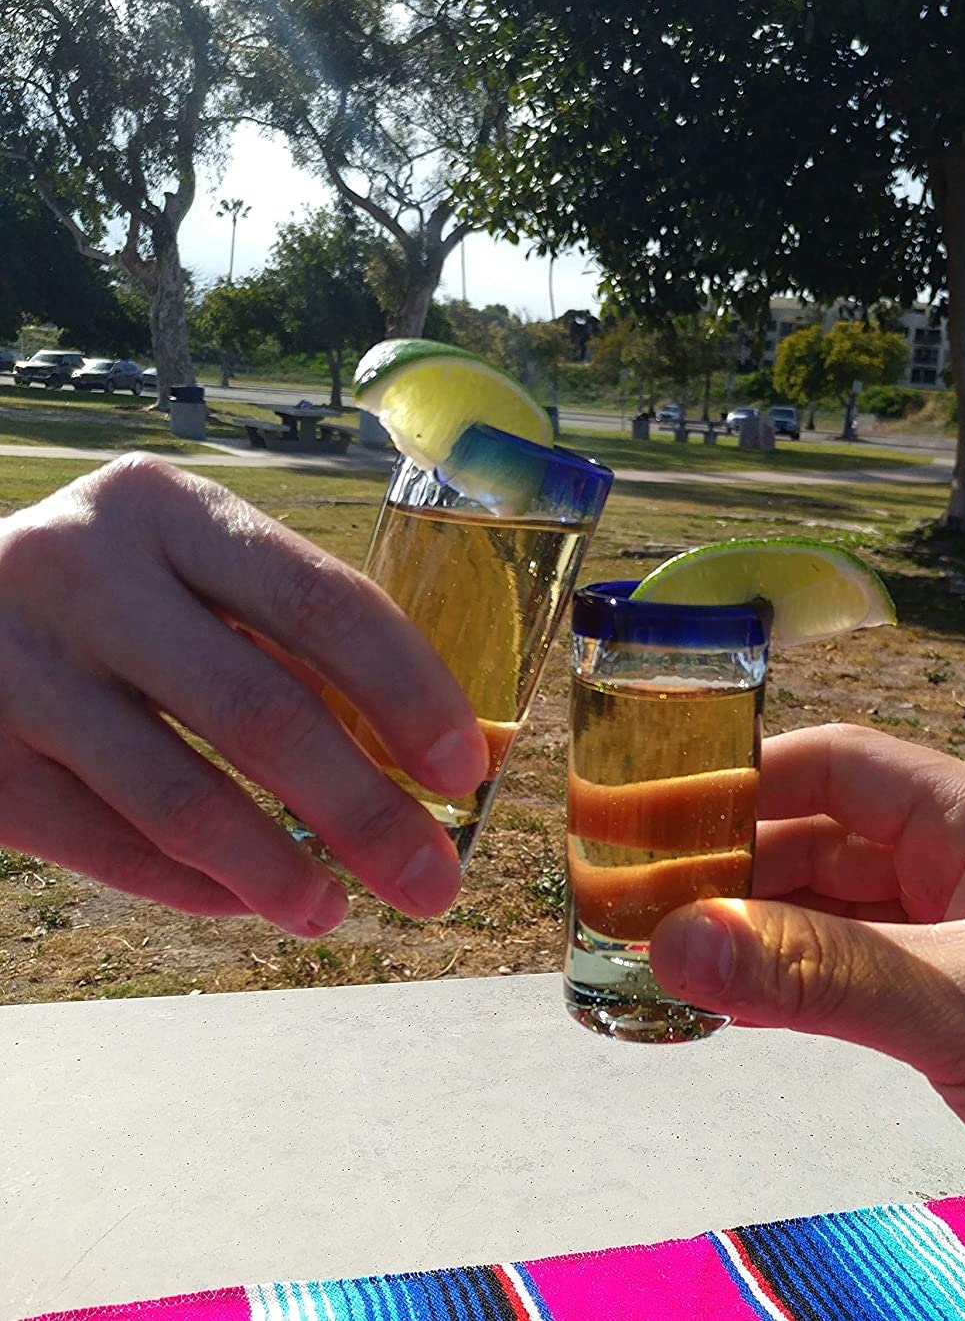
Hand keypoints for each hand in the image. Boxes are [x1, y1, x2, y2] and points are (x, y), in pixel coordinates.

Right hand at [0, 455, 487, 934]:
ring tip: (335, 911)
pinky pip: (106, 845)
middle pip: (259, 710)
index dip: (406, 691)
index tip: (464, 770)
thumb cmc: (117, 592)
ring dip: (277, 870)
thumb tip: (435, 752)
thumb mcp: (197, 573)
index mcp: (169, 509)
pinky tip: (248, 901)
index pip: (319, 600)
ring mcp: (17, 666)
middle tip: (430, 881)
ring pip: (177, 798)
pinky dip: (192, 885)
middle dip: (364, 810)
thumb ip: (299, 642)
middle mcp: (85, 572)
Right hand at [650, 724, 964, 1319]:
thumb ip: (821, 976)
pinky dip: (802, 985)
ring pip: (845, 912)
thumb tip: (671, 939)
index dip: (744, 783)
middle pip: (833, 839)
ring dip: (763, 930)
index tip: (646, 815)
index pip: (847, 767)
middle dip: (736, 864)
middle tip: (630, 902)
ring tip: (661, 955)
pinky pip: (868, 976)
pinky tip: (741, 1004)